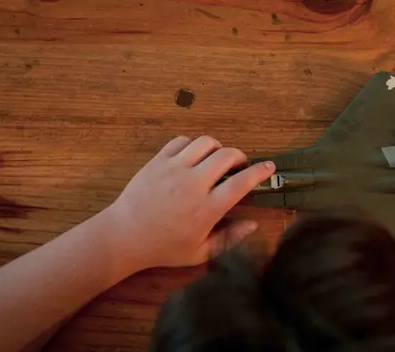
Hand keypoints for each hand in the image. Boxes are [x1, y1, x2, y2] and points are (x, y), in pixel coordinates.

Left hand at [104, 135, 274, 269]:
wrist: (124, 236)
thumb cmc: (164, 247)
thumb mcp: (200, 252)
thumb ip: (229, 238)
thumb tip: (254, 223)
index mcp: (206, 209)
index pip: (241, 183)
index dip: (259, 172)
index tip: (269, 166)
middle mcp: (193, 184)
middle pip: (226, 155)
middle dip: (239, 156)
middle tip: (239, 165)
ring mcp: (174, 169)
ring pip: (205, 142)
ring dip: (217, 148)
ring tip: (216, 159)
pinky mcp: (158, 160)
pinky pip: (181, 141)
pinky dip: (192, 145)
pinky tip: (192, 157)